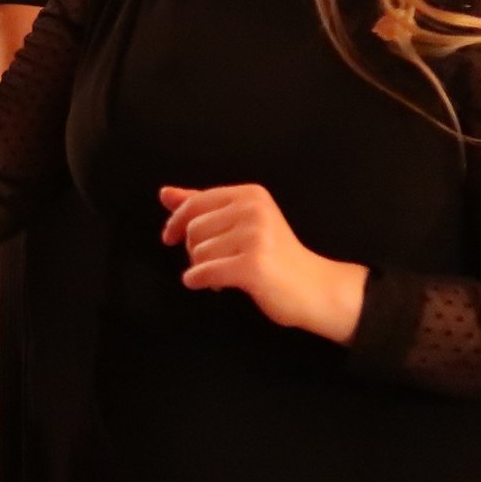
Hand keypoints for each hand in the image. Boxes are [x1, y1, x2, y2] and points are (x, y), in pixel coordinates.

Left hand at [163, 184, 367, 342]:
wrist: (315, 288)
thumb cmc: (277, 256)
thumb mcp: (242, 222)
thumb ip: (203, 206)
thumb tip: (165, 194)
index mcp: (251, 195)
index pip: (196, 202)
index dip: (177, 221)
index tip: (170, 237)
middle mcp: (253, 210)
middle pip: (194, 229)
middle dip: (195, 251)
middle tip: (215, 263)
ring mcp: (255, 236)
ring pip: (199, 253)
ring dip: (204, 269)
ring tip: (226, 274)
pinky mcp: (253, 265)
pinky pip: (206, 272)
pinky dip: (200, 281)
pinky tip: (214, 285)